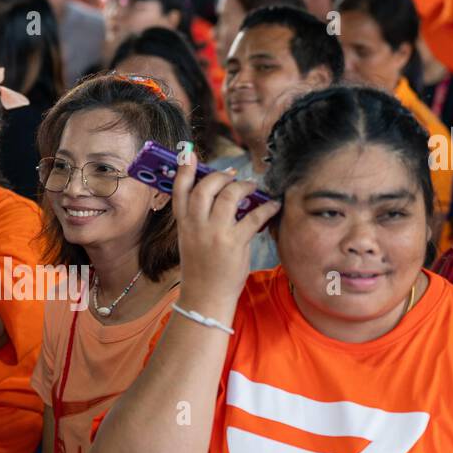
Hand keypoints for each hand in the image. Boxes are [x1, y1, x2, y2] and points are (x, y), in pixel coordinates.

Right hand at [170, 150, 279, 319]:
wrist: (204, 297)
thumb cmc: (201, 268)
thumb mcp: (190, 240)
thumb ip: (197, 219)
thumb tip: (219, 194)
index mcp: (183, 224)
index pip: (180, 190)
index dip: (185, 170)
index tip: (190, 155)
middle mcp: (196, 225)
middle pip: (206, 187)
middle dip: (221, 175)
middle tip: (232, 175)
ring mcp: (215, 233)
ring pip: (229, 195)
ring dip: (244, 186)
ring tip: (252, 187)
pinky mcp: (234, 243)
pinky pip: (254, 217)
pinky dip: (267, 207)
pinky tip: (273, 205)